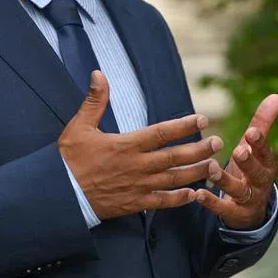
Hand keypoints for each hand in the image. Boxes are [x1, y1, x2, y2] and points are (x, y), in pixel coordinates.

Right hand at [58, 72, 223, 219]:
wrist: (59, 195)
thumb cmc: (68, 160)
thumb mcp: (79, 126)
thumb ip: (94, 101)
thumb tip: (98, 74)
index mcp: (127, 145)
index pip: (162, 132)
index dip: (184, 125)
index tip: (202, 118)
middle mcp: (137, 166)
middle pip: (176, 157)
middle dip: (200, 149)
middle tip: (219, 142)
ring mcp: (138, 186)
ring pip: (174, 179)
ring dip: (196, 172)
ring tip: (215, 166)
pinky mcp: (134, 203)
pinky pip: (162, 202)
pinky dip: (180, 199)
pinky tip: (195, 195)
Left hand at [194, 94, 277, 228]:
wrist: (251, 209)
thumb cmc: (251, 169)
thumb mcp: (256, 148)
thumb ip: (263, 123)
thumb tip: (277, 95)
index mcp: (267, 164)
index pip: (266, 153)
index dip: (260, 144)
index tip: (251, 132)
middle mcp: (260, 182)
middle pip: (257, 173)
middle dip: (248, 162)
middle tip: (238, 151)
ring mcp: (248, 199)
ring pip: (239, 190)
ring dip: (224, 180)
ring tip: (210, 168)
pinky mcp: (234, 213)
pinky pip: (223, 209)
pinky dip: (211, 202)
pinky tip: (197, 194)